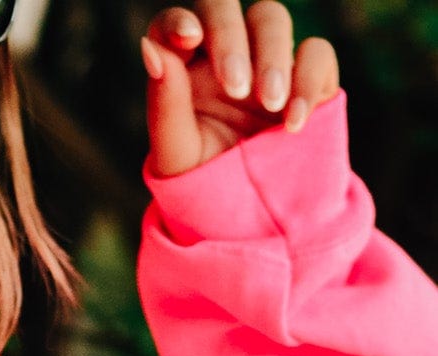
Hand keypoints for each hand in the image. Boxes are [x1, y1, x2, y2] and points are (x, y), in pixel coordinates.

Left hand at [140, 3, 340, 177]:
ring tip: (269, 104)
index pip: (173, 26)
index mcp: (183, 70)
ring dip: (272, 56)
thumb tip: (153, 49)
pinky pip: (317, 53)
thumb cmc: (204, 187)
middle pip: (224, 8)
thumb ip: (165, 103)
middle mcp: (223, 55)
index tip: (188, 38)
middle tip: (236, 87)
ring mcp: (267, 61)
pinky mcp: (308, 77)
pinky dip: (308, 79)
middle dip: (230, 37)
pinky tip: (293, 123)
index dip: (178, 22)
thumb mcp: (176, 156)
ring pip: (271, 19)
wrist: (252, 221)